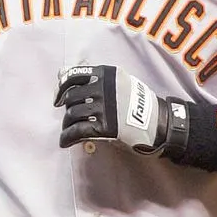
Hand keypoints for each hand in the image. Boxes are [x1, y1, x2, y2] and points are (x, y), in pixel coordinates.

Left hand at [53, 65, 187, 156]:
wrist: (159, 123)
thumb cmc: (139, 103)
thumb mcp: (119, 82)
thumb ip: (94, 79)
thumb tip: (62, 73)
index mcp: (106, 74)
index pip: (74, 75)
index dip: (61, 87)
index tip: (57, 99)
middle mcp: (103, 88)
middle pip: (71, 97)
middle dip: (67, 110)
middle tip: (70, 118)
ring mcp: (104, 107)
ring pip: (72, 115)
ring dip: (67, 125)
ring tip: (69, 131)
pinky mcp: (105, 127)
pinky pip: (77, 131)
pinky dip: (67, 138)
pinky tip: (65, 142)